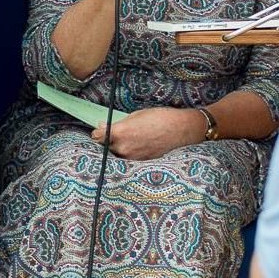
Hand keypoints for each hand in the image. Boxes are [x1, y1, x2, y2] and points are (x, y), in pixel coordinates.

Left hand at [90, 107, 205, 161]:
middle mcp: (124, 148)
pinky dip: (129, 153)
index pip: (98, 137)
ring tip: (130, 140)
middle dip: (107, 142)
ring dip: (118, 148)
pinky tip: (137, 146)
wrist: (181, 130)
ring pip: (117, 154)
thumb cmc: (160, 118)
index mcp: (120, 133)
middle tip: (114, 135)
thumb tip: (104, 127)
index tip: (98, 132)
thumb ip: (118, 124)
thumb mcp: (136, 115)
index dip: (97, 134)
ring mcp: (132, 158)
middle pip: (106, 147)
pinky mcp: (141, 162)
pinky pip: (129, 159)